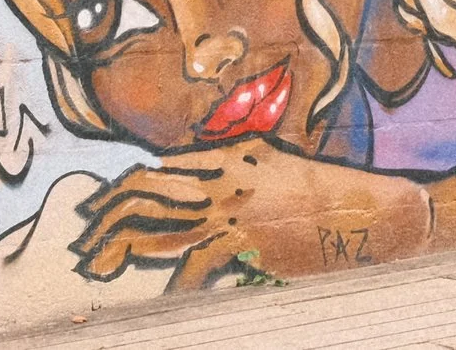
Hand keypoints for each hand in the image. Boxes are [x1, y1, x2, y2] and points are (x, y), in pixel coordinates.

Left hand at [70, 146, 431, 285]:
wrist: (373, 212)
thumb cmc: (329, 192)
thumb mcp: (278, 164)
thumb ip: (238, 161)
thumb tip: (192, 176)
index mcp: (230, 158)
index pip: (157, 170)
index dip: (118, 190)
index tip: (95, 210)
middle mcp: (225, 180)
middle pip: (146, 196)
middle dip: (105, 219)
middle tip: (82, 242)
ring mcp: (236, 212)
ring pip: (157, 227)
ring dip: (120, 248)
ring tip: (98, 266)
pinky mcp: (249, 242)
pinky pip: (195, 265)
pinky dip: (174, 285)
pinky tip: (163, 297)